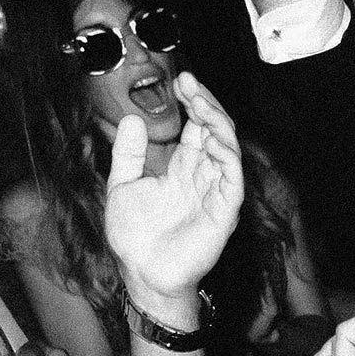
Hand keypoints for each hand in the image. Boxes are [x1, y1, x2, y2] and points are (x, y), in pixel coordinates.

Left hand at [105, 70, 243, 308]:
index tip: (179, 80)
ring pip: (227, 147)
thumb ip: (129, 154)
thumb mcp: (122, 185)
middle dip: (205, 103)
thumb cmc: (135, 237)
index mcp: (183, 169)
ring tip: (198, 100)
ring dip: (216, 120)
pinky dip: (224, 153)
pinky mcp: (225, 210)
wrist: (143, 274)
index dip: (193, 102)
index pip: (197, 127)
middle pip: (216, 130)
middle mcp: (204, 176)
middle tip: (189, 82)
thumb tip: (131, 119)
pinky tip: (208, 135)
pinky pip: (232, 176)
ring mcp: (216, 192)